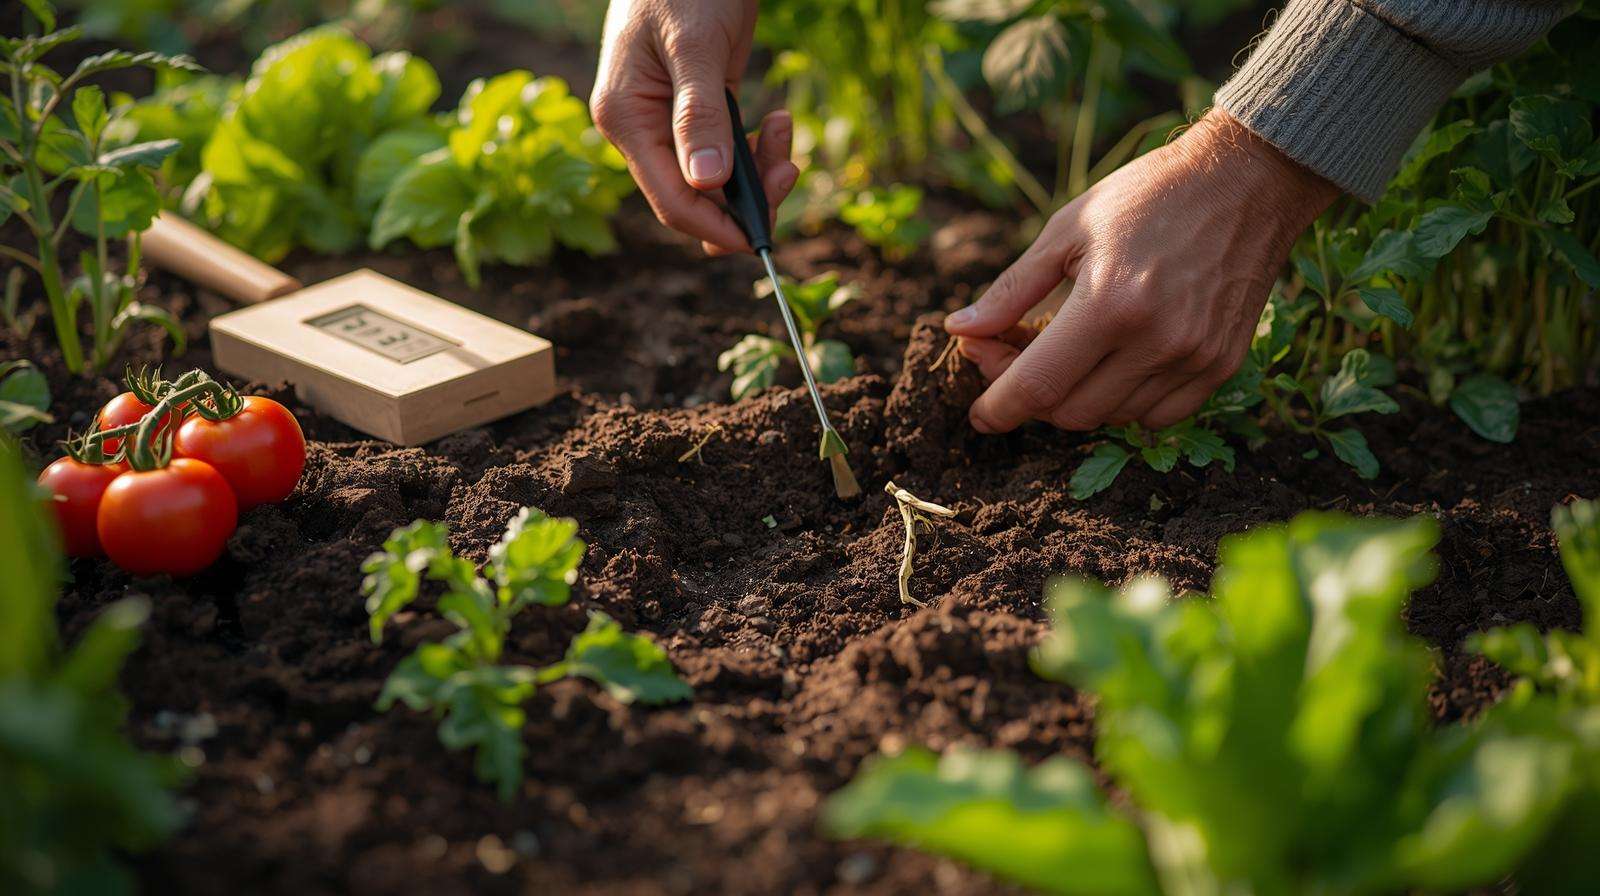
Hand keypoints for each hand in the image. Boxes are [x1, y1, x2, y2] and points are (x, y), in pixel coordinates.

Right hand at [591, 0, 799, 254]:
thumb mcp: (696, 45)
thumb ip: (700, 114)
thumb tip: (707, 182)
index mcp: (626, 118)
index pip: (670, 200)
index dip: (716, 227)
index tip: (761, 237)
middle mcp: (641, 130)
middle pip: (694, 200)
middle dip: (746, 199)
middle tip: (790, 168)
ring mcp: (667, 124)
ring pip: (714, 183)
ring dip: (758, 172)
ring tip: (784, 129)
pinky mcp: (697, 113)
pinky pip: (725, 156)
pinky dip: (755, 151)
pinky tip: (777, 120)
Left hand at [945, 110, 1340, 433]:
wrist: (1246, 181)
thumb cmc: (1147, 196)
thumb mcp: (1067, 229)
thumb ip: (1011, 290)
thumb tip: (959, 329)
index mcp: (1109, 303)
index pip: (1037, 385)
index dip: (998, 407)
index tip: (979, 412)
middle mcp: (1155, 341)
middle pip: (1070, 412)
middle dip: (1031, 396)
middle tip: (1016, 357)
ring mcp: (1193, 358)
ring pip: (1112, 417)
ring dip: (1077, 397)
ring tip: (1067, 350)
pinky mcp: (1221, 365)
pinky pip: (1158, 415)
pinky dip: (1125, 402)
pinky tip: (1114, 363)